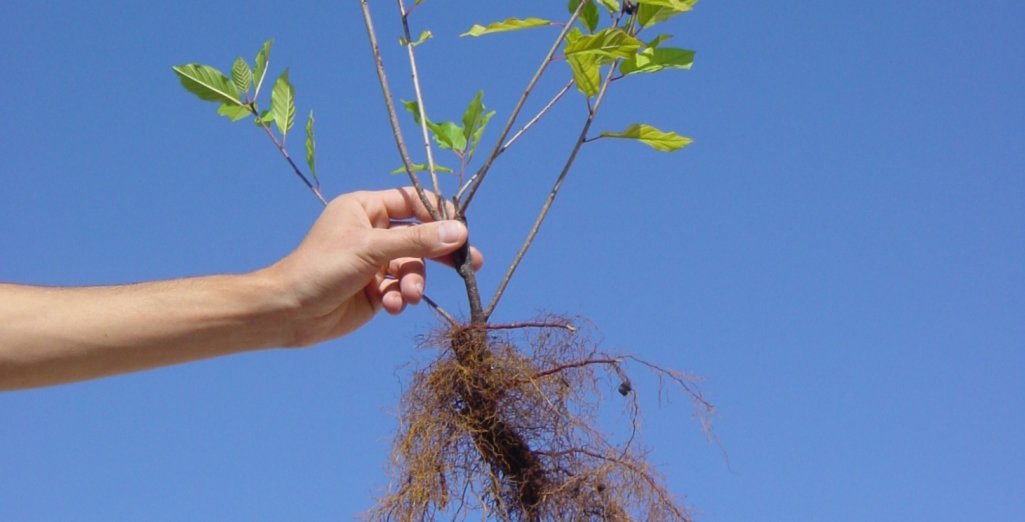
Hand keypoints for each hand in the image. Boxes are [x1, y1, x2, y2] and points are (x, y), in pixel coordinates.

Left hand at [264, 187, 482, 346]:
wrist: (290, 312)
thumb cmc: (322, 268)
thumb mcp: (372, 249)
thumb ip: (417, 240)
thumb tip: (460, 232)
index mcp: (367, 209)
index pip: (412, 202)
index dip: (438, 214)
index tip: (460, 230)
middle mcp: (373, 232)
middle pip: (419, 237)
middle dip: (439, 253)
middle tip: (469, 264)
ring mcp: (375, 262)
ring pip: (412, 267)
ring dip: (414, 282)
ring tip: (407, 295)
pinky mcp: (375, 289)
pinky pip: (400, 289)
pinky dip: (399, 297)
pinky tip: (390, 305)